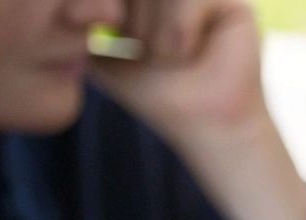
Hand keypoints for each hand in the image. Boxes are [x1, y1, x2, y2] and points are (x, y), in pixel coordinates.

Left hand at [89, 0, 269, 142]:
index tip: (106, 41)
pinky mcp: (230, 1)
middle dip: (131, 27)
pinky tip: (187, 52)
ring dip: (154, 33)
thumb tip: (75, 6)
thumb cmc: (154, 92)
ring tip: (169, 58)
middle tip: (151, 58)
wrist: (205, 122)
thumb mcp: (103, 54)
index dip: (102, 10)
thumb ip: (84, 19)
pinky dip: (178, 30)